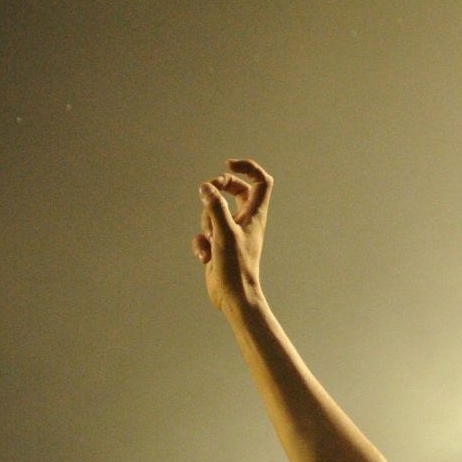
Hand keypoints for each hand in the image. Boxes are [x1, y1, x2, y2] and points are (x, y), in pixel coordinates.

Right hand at [193, 158, 271, 313]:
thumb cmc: (236, 267)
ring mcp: (232, 232)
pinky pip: (204, 232)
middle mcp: (246, 221)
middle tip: (208, 193)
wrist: (233, 297)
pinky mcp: (219, 244)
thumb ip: (216, 208)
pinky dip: (201, 242)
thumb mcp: (224, 233)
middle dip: (218, 190)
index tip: (228, 164)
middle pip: (234, 190)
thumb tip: (206, 187)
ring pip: (214, 211)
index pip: (260, 182)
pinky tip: (206, 257)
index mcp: (255, 215)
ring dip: (206, 223)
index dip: (247, 168)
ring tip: (212, 242)